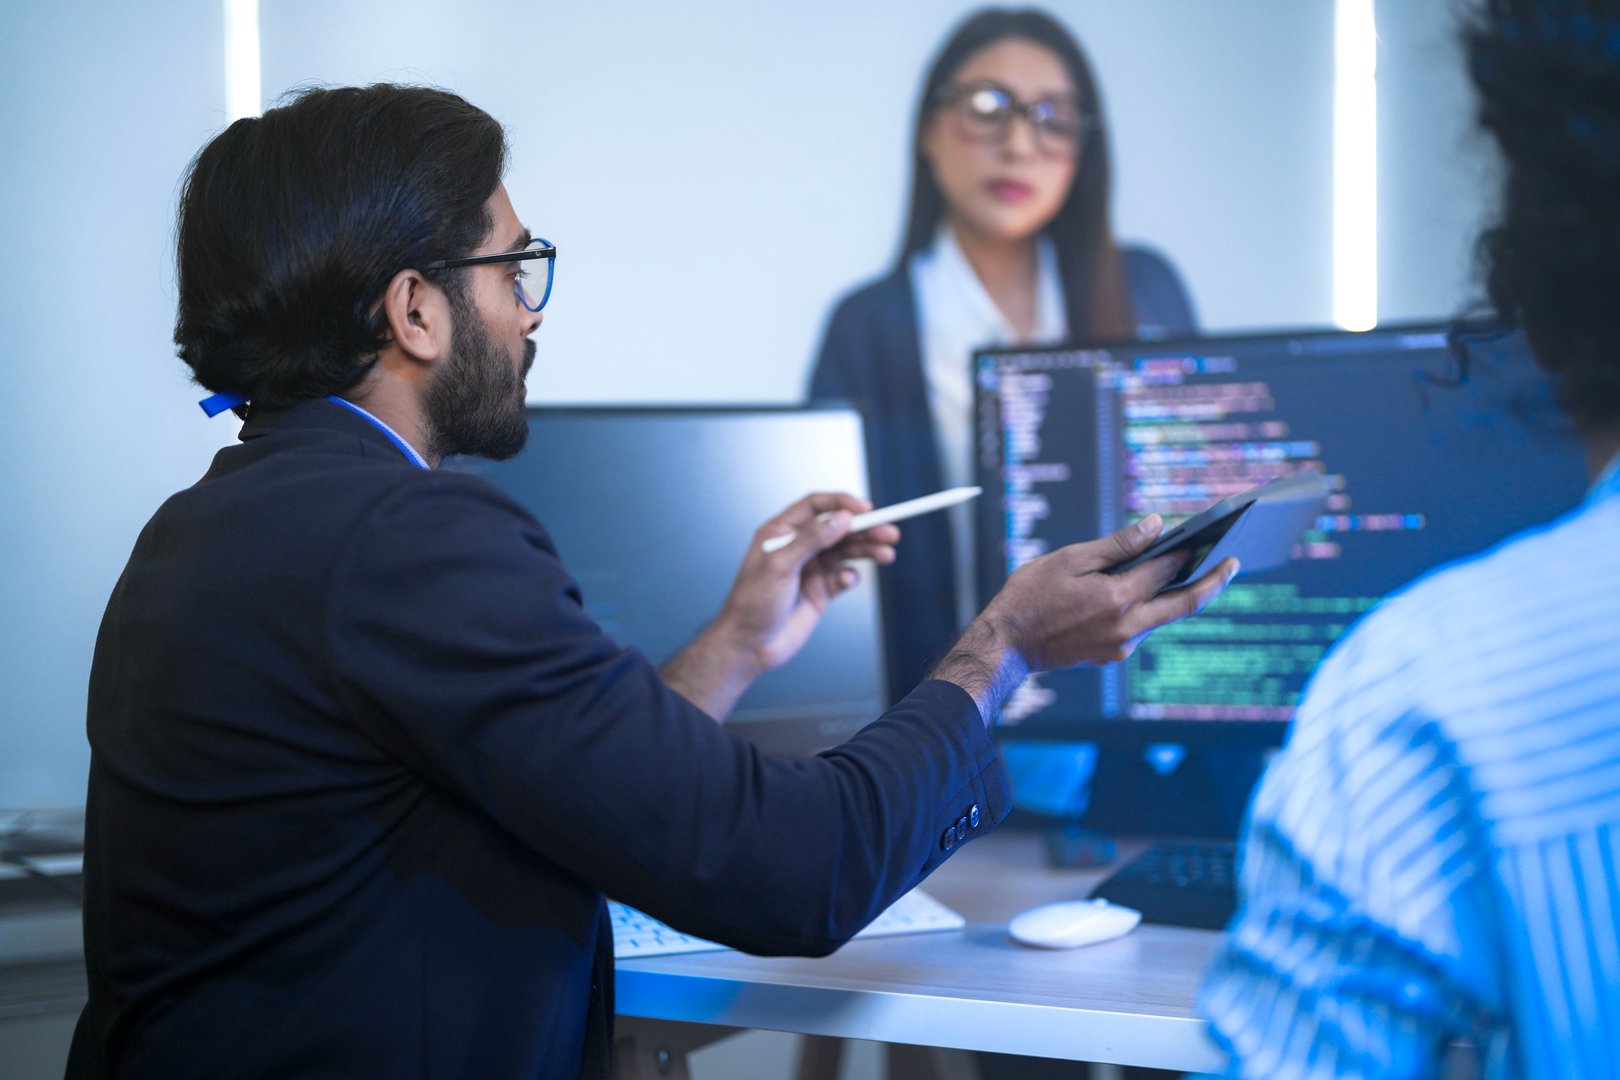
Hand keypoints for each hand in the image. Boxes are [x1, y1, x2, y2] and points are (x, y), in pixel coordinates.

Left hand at [720, 492, 900, 670]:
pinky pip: (843, 577)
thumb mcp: (779, 565)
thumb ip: (811, 539)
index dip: (841, 503)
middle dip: (865, 529)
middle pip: (838, 528)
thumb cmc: (752, 603)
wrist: (749, 645)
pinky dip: (850, 576)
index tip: (865, 508)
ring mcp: (811, 568)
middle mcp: (798, 547)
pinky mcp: (821, 591)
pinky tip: (848, 580)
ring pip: (846, 551)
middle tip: (889, 532)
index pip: (816, 507)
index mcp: (781, 532)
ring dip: (867, 550)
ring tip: (887, 553)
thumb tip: (840, 518)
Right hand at [931, 515, 1236, 722]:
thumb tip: (1156, 526)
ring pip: (1163, 617)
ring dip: (1178, 594)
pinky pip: (1143, 628)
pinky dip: (1152, 608)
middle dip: (1214, 581)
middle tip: (1234, 562)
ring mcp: (1122, 645)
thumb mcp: (1070, 560)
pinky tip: (1148, 592)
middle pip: (1185, 603)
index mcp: (1118, 598)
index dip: (1185, 549)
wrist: (1008, 645)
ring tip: (1192, 570)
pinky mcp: (1114, 655)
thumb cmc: (1030, 596)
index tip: (1203, 533)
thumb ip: (1117, 544)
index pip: (1165, 569)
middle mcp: (1128, 626)